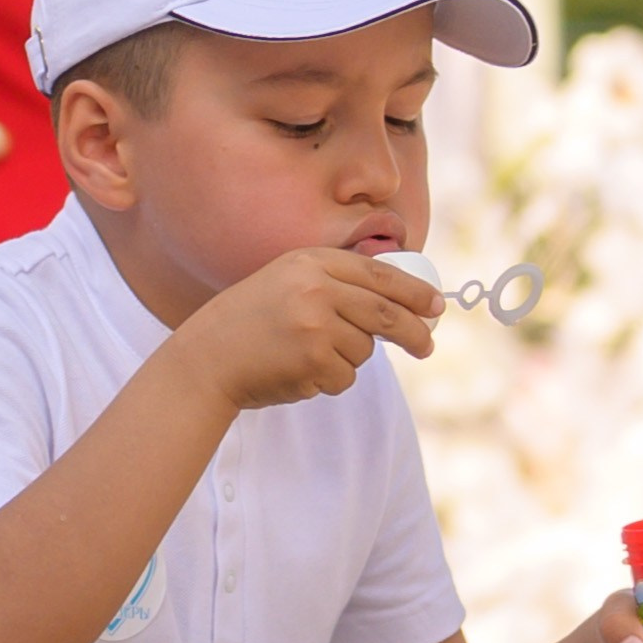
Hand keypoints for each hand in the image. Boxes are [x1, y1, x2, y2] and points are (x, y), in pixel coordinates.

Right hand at [172, 247, 442, 414]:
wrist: (207, 358)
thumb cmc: (250, 324)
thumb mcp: (287, 283)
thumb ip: (334, 283)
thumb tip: (398, 302)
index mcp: (311, 262)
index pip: (378, 274)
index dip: (414, 292)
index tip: (436, 305)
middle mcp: (316, 288)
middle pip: (385, 312)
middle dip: (413, 332)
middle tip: (427, 347)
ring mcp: (315, 324)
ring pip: (363, 349)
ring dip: (346, 359)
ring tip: (305, 354)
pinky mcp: (313, 359)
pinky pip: (345, 376)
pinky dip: (329, 380)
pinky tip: (297, 371)